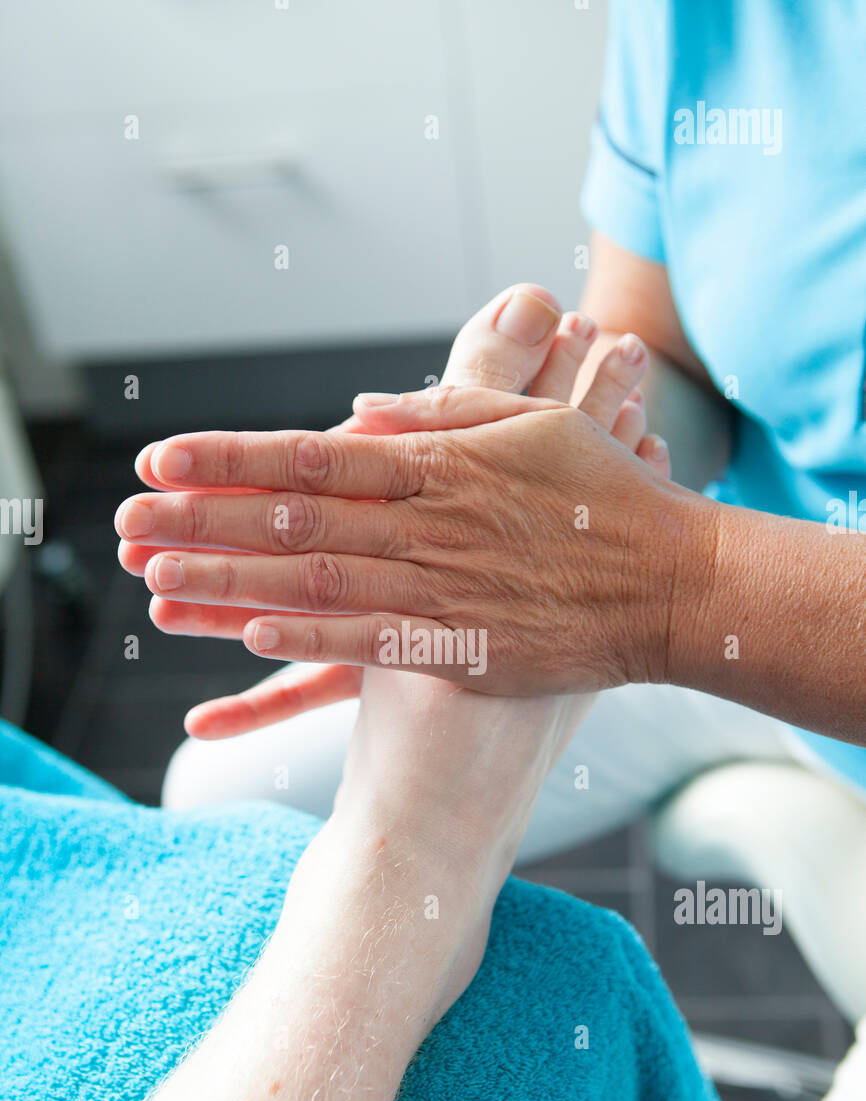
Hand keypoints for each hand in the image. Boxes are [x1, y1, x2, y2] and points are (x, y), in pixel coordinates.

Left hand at [116, 285, 673, 721]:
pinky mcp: (469, 651)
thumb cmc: (608, 496)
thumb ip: (444, 413)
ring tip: (159, 581)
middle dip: (203, 518)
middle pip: (296, 517)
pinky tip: (249, 634)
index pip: (312, 452)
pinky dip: (312, 640)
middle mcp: (434, 523)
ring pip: (321, 581)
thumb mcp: (531, 430)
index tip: (161, 456)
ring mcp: (449, 590)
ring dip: (235, 580)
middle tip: (125, 522)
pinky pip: (377, 646)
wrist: (678, 584)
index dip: (230, 455)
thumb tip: (357, 411)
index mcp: (442, 463)